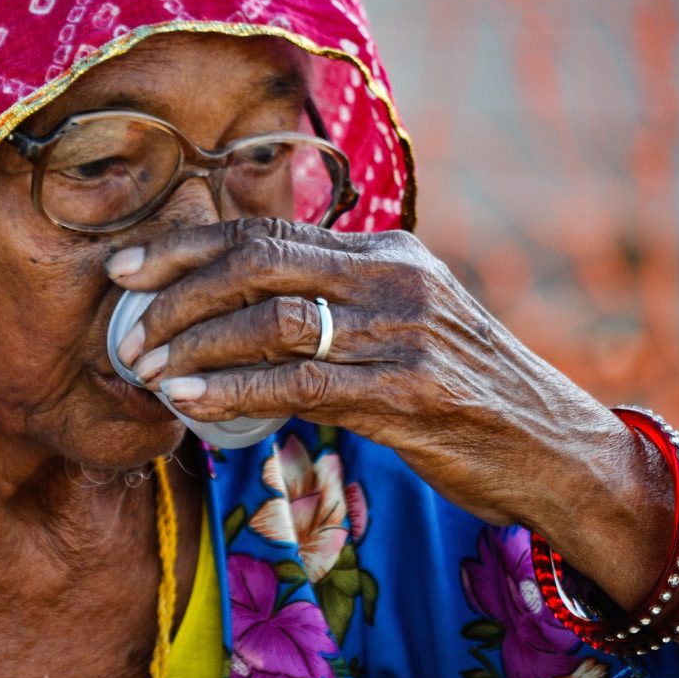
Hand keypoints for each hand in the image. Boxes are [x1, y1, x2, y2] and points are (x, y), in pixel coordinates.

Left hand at [105, 218, 678, 677]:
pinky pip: (301, 386)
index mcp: (385, 251)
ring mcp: (404, 333)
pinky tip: (190, 404)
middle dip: (177, 289)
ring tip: (146, 370)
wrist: (553, 446)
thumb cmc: (462, 387)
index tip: (124, 268)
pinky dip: (234, 393)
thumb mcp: (404, 321)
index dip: (185, 246)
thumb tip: (234, 309)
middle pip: (259, 260)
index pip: (265, 231)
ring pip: (272, 321)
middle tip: (125, 325)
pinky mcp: (410, 394)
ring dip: (196, 346)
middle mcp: (393, 277)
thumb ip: (334, 301)